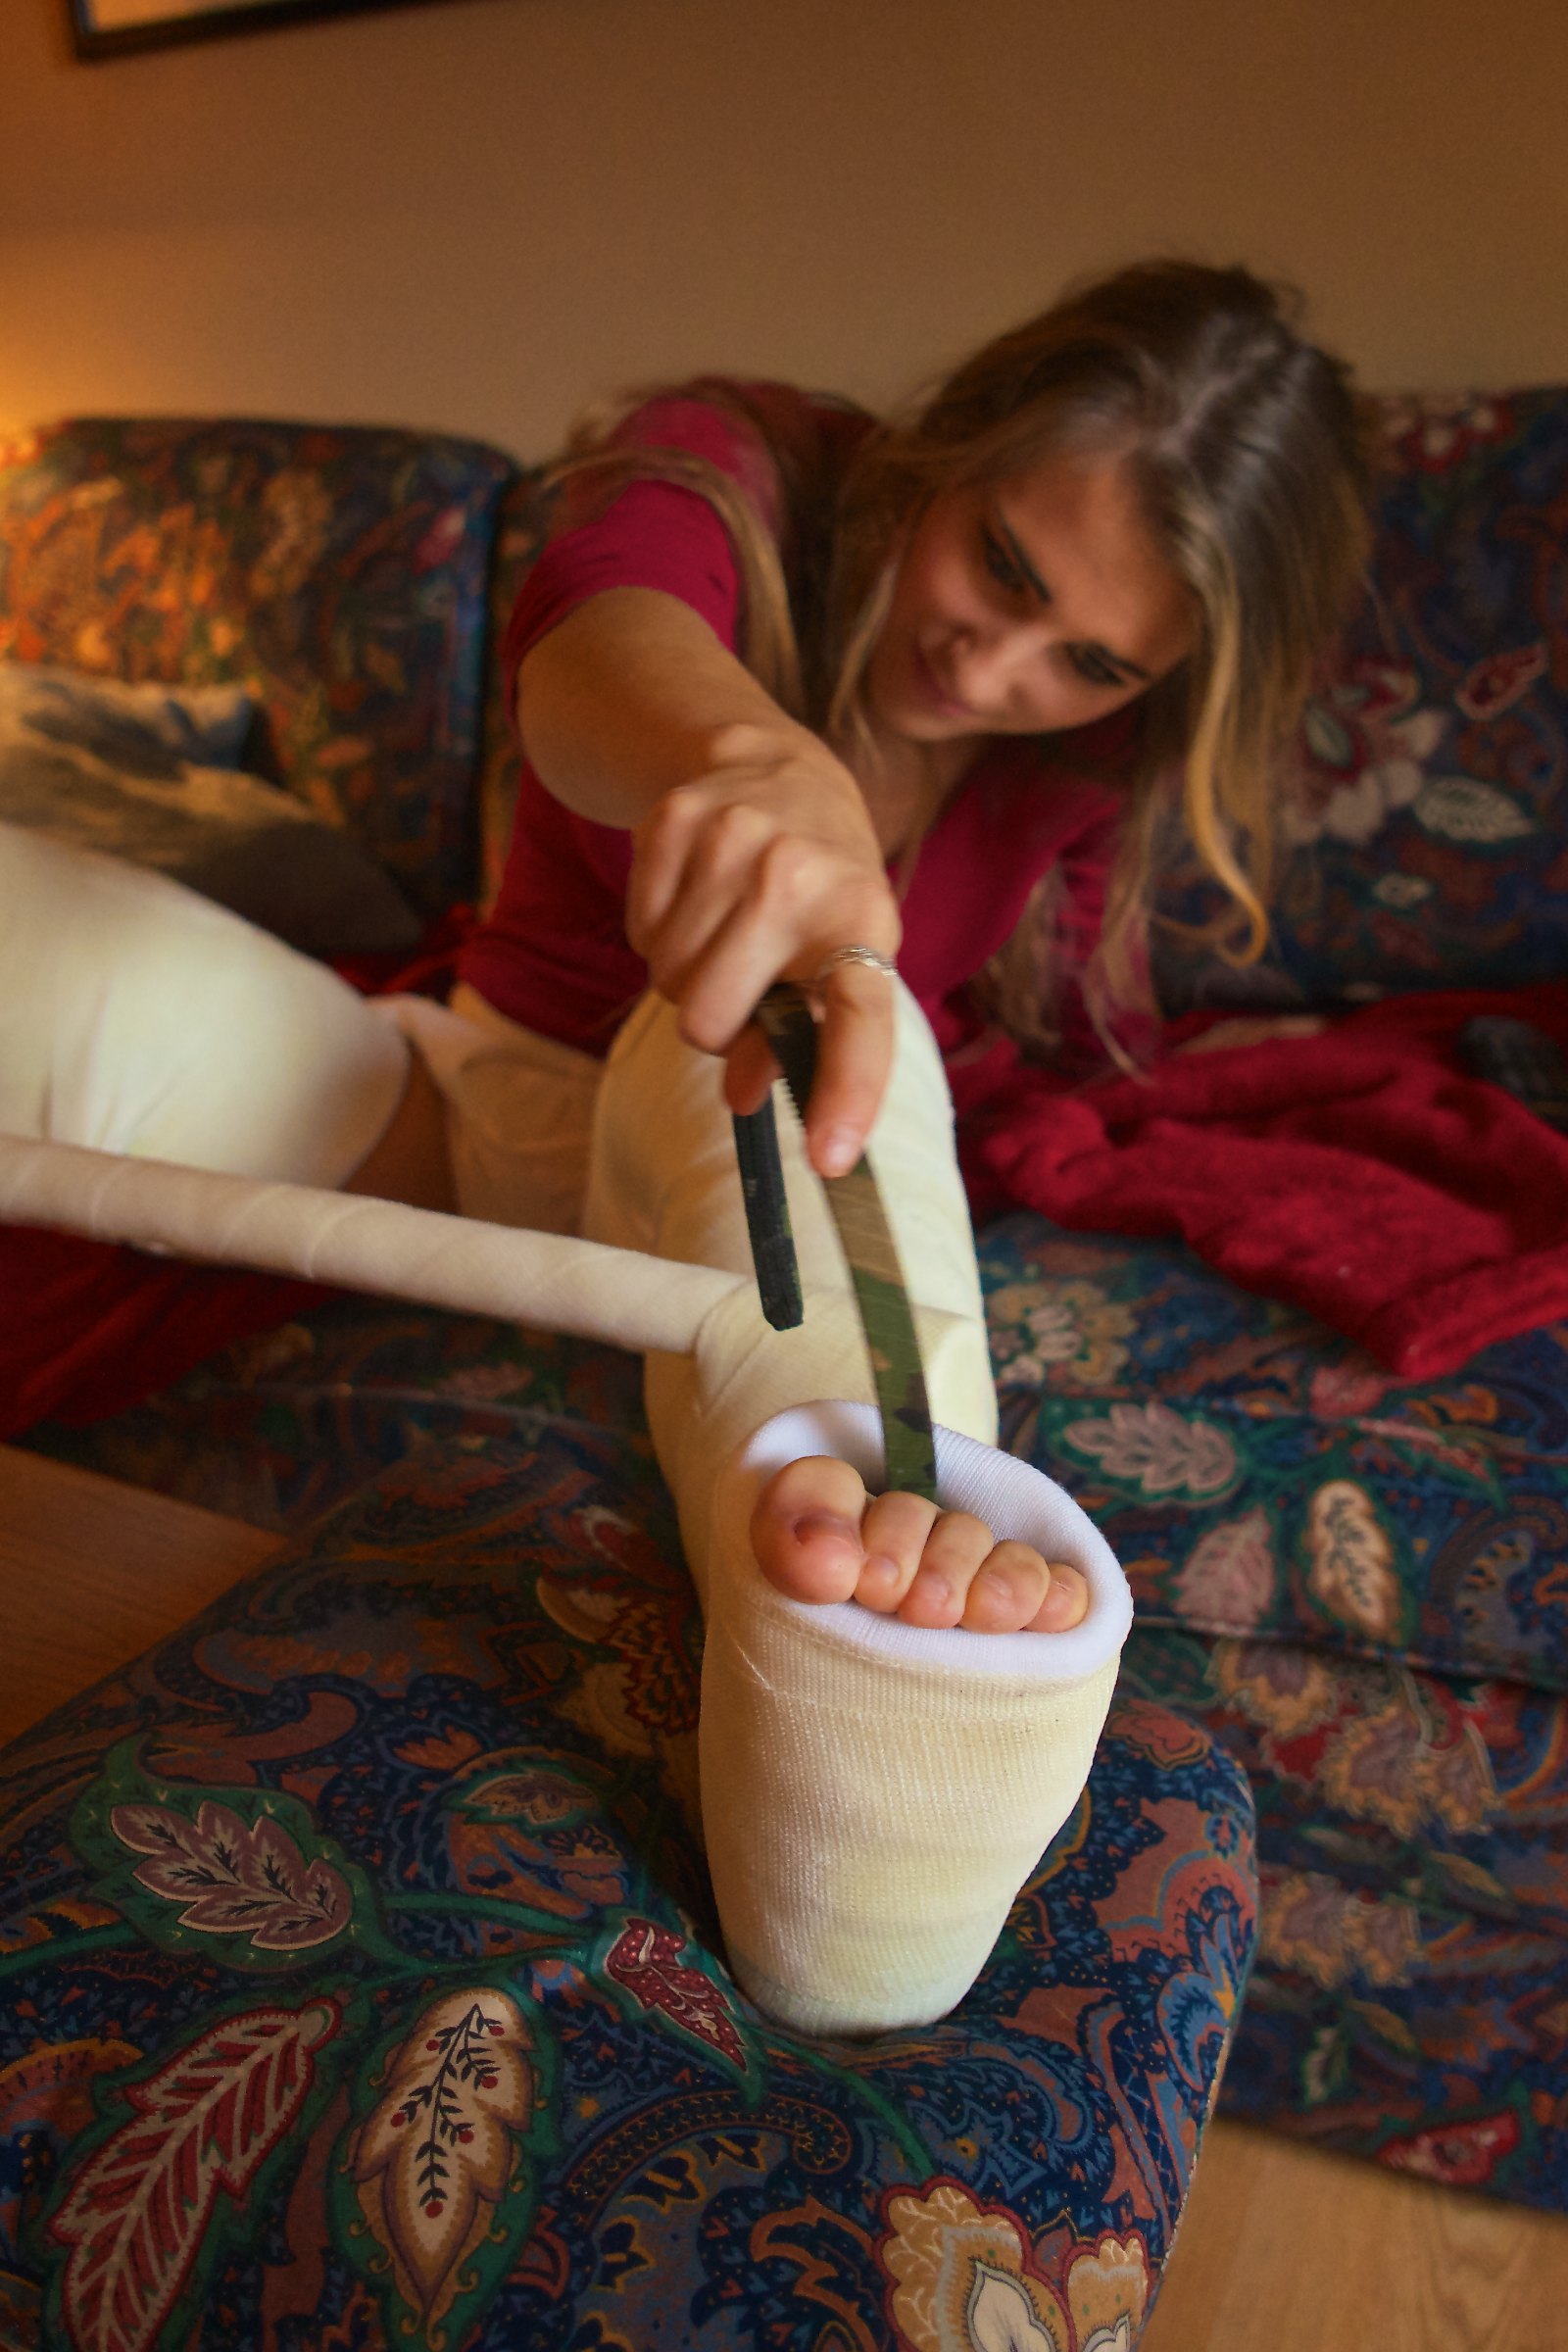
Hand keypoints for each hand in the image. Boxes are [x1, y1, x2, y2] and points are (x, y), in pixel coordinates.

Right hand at [627, 722, 901, 1175]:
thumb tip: (740, 1096)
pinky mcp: (673, 822)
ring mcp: (732, 843)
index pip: (858, 1019)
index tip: (830, 1159)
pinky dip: (658, 933)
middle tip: (742, 986)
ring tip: (723, 932)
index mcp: (863, 922)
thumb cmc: (819, 890)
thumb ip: (798, 1038)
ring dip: (686, 975)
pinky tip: (695, 899)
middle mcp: (800, 878)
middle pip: (707, 1021)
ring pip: (666, 981)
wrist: (777, 767)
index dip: (846, 1093)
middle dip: (714, 1023)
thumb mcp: (834, 958)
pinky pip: (638, 932)